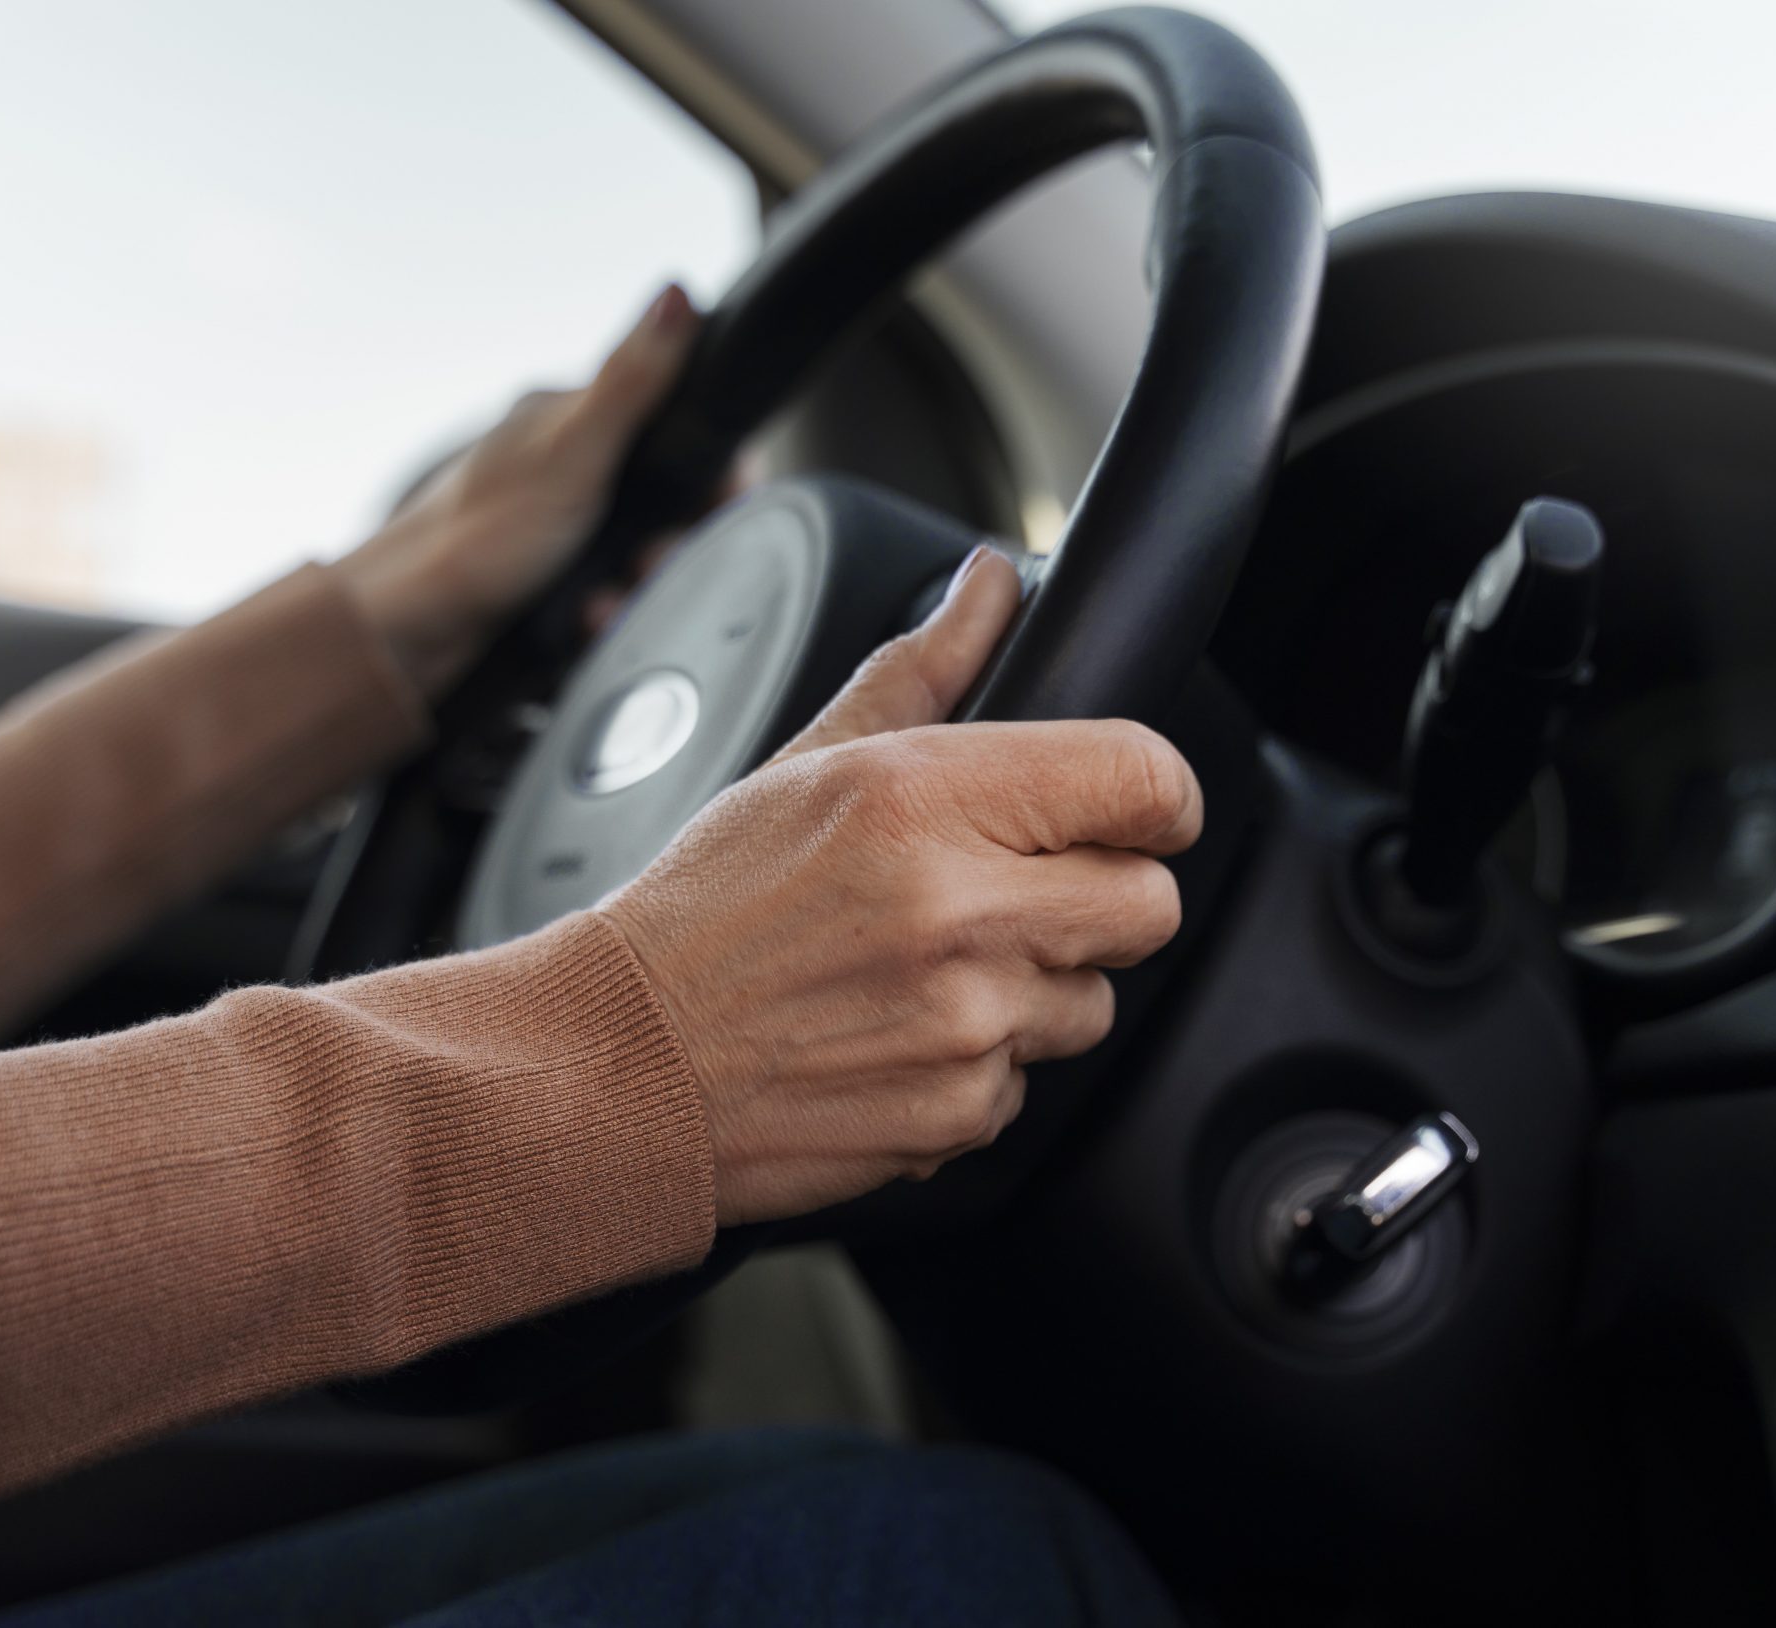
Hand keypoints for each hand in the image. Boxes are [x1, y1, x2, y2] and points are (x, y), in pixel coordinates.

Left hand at [343, 283, 698, 696]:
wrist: (407, 634)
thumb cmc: (473, 539)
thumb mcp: (570, 455)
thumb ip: (631, 382)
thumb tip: (674, 294)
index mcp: (568, 420)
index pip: (674, 424)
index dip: (709, 468)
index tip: (722, 502)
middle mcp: (565, 466)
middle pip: (665, 500)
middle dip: (668, 543)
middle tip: (647, 565)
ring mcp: (557, 524)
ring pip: (639, 553)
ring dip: (636, 587)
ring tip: (605, 603)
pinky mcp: (550, 579)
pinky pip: (608, 593)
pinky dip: (605, 612)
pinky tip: (587, 621)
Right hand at [605, 549, 1203, 1225]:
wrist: (621, 1064)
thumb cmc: (702, 912)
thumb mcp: (804, 761)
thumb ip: (923, 668)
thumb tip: (991, 586)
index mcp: (922, 798)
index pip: (1144, 778)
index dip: (1154, 794)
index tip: (1132, 808)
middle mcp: (957, 909)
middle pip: (1150, 902)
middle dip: (1100, 894)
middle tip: (1014, 893)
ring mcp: (965, 1022)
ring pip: (1094, 1000)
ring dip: (1036, 988)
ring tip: (928, 971)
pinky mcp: (959, 1114)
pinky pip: (1027, 1083)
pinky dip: (977, 1067)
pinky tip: (897, 1035)